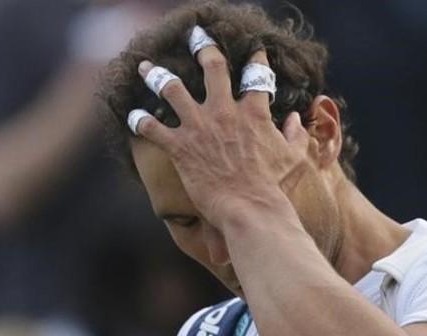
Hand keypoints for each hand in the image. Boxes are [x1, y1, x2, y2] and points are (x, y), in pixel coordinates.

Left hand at [130, 46, 311, 232]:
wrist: (249, 207)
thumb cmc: (273, 185)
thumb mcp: (292, 156)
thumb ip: (295, 134)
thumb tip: (295, 119)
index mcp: (253, 111)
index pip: (256, 75)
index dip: (255, 59)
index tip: (253, 50)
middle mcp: (224, 111)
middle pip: (212, 67)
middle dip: (202, 48)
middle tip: (195, 37)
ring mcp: (199, 126)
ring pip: (172, 89)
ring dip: (156, 76)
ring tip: (144, 68)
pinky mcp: (180, 146)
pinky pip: (152, 129)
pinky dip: (139, 121)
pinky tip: (131, 116)